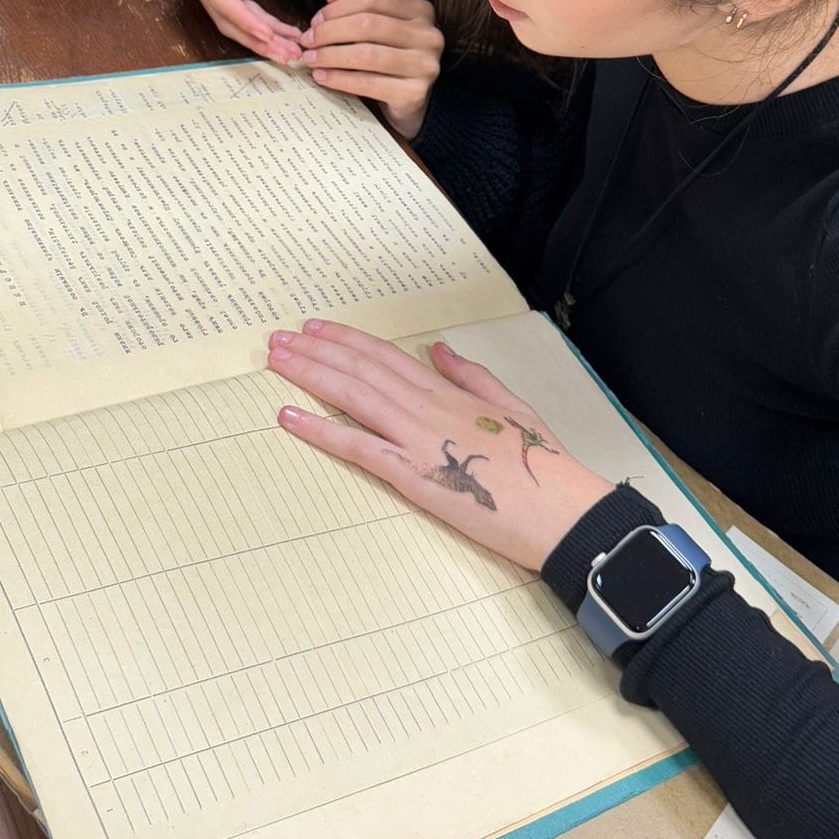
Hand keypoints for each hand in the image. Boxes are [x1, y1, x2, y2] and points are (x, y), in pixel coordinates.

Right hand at [180, 0, 303, 62]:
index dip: (243, 19)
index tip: (268, 34)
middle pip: (225, 17)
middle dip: (256, 39)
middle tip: (288, 55)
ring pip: (233, 21)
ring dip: (262, 39)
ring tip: (292, 54)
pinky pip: (244, 12)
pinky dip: (264, 26)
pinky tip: (286, 36)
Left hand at [267, 320, 612, 571]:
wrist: (562, 510)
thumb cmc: (543, 465)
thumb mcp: (512, 406)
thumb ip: (471, 375)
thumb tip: (437, 350)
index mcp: (450, 392)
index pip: (387, 357)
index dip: (347, 340)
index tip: (316, 328)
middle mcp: (428, 407)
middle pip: (361, 370)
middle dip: (315, 351)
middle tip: (276, 339)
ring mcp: (419, 438)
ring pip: (353, 396)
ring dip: (309, 376)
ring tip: (276, 362)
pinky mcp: (414, 474)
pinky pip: (358, 446)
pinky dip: (320, 429)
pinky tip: (289, 417)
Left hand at [301, 0, 442, 138]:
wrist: (409, 99)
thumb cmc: (389, 57)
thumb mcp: (376, 25)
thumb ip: (357, 4)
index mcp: (420, 11)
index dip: (338, 8)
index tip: (314, 21)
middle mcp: (429, 35)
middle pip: (368, 24)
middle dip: (330, 32)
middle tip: (307, 41)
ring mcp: (425, 65)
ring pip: (367, 54)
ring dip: (331, 56)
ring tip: (311, 59)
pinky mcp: (415, 93)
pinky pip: (368, 83)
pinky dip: (339, 79)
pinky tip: (322, 77)